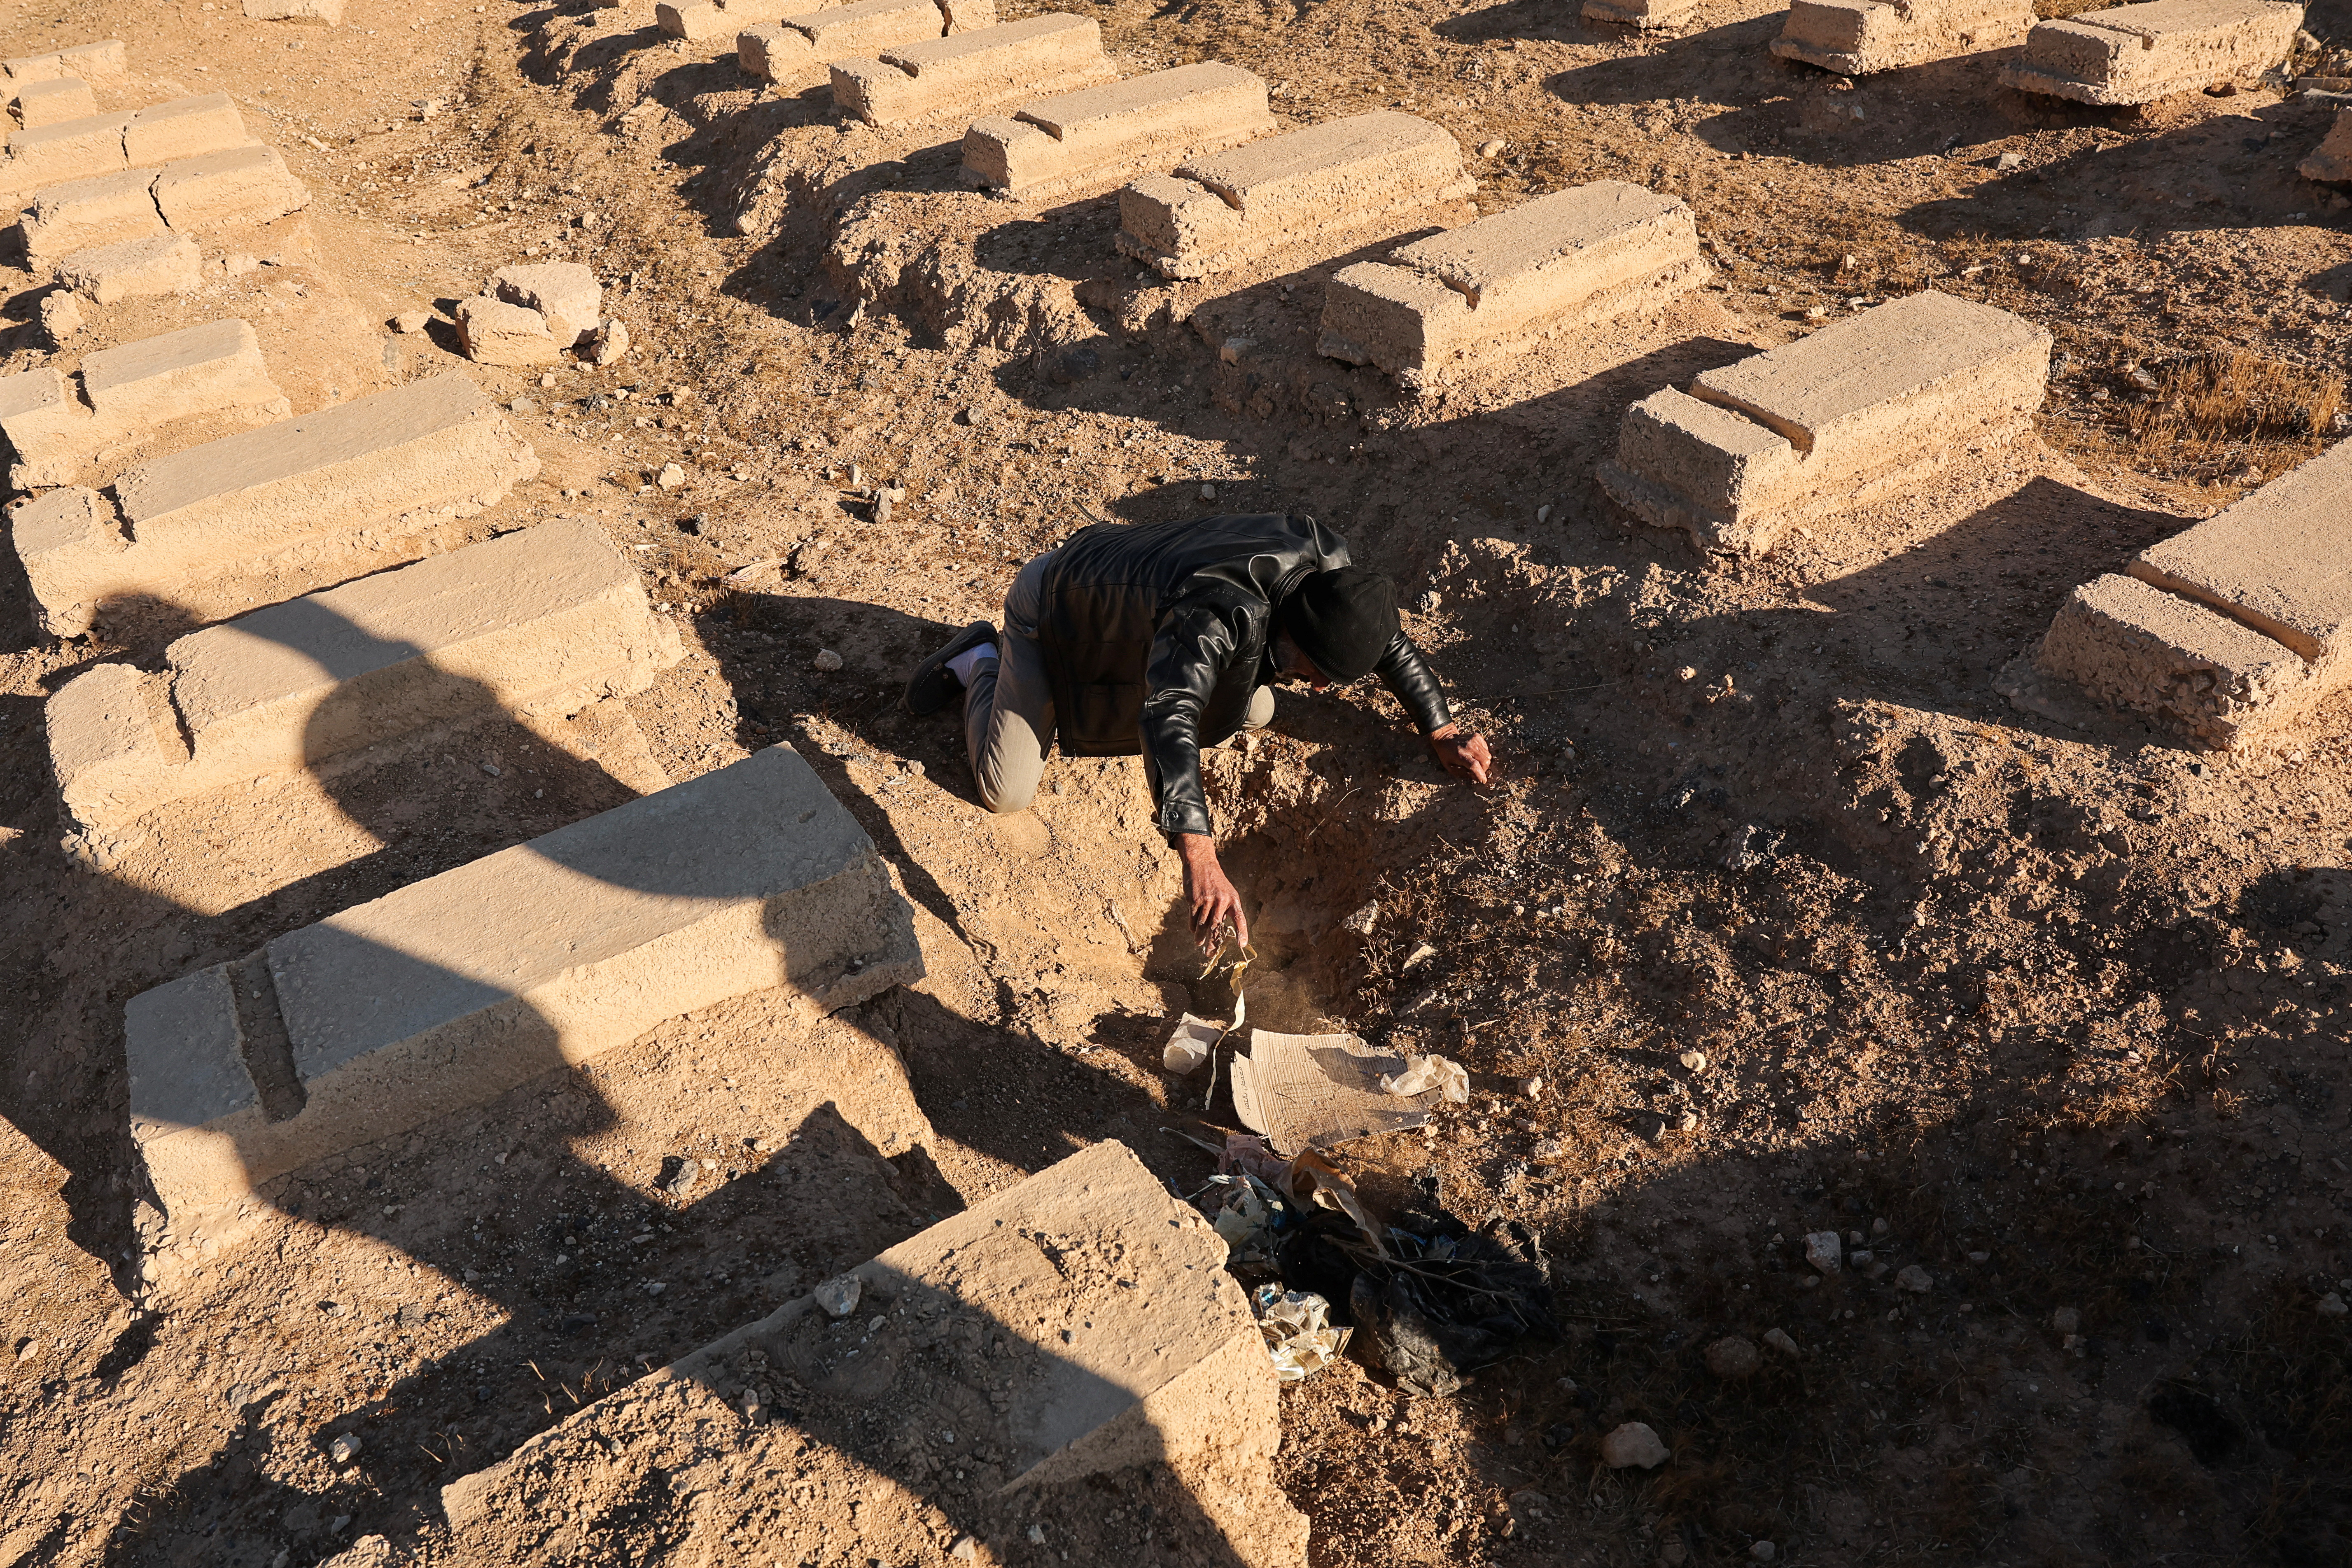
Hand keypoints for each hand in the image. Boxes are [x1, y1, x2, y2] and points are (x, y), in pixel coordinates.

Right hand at [1176, 833, 1247, 952]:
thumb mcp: (1227, 892)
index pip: (1240, 918)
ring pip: (1203, 925)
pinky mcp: (1194, 900)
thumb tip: (1220, 929)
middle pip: (1217, 927)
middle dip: (1213, 942)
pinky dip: (1192, 926)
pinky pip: (1193, 918)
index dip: (1242, 932)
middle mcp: (1221, 901)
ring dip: (1200, 937)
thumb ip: (1226, 909)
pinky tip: (1193, 931)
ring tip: (1199, 945)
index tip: (1242, 945)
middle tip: (1210, 954)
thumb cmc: (1215, 881)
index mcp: (1233, 899)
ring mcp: (1207, 900)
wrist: (1201, 864)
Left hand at [1427, 724, 1491, 784]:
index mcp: (1460, 755)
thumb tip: (1476, 777)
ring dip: (1484, 762)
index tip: (1483, 781)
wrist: (1446, 739)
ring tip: (1475, 761)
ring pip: (1487, 756)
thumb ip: (1463, 773)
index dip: (1480, 774)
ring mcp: (1474, 740)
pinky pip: (1486, 749)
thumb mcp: (1450, 768)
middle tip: (1477, 771)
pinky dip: (1483, 754)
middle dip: (1483, 770)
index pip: (1474, 765)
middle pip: (1484, 761)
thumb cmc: (1447, 755)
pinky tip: (1475, 754)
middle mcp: (1469, 747)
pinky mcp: (1478, 737)